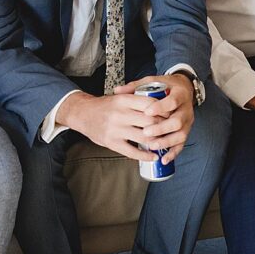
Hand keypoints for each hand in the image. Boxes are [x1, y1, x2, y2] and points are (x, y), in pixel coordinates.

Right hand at [58, 85, 176, 162]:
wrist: (83, 114)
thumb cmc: (105, 106)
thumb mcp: (120, 97)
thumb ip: (137, 99)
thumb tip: (161, 103)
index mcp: (124, 100)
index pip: (150, 104)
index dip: (163, 110)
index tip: (170, 114)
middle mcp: (120, 114)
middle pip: (150, 122)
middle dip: (163, 127)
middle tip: (171, 130)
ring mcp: (116, 130)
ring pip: (144, 138)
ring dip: (157, 142)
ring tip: (165, 143)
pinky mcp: (112, 143)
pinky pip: (133, 152)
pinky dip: (146, 156)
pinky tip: (154, 156)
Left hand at [133, 73, 196, 162]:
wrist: (185, 88)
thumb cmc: (167, 86)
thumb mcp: (154, 80)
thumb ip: (136, 86)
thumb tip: (117, 91)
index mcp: (180, 94)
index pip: (172, 101)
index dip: (160, 107)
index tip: (147, 111)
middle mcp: (186, 109)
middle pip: (177, 121)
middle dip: (161, 128)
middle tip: (146, 131)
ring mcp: (187, 121)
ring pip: (180, 134)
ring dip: (166, 142)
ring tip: (152, 145)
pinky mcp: (186, 130)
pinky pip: (181, 144)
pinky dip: (173, 152)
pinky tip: (164, 159)